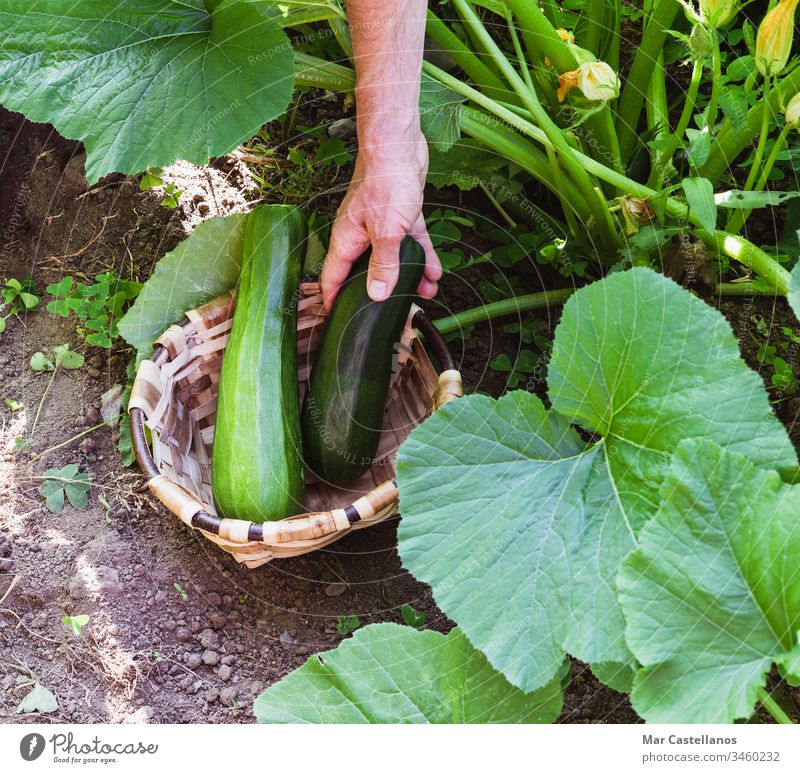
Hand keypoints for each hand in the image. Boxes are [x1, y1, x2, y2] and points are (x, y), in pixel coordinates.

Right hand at [321, 129, 440, 308]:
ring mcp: (380, 224)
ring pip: (394, 258)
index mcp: (346, 240)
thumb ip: (382, 265)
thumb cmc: (385, 181)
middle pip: (368, 271)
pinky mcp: (400, 215)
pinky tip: (435, 271)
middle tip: (395, 312)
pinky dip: (422, 255)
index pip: (333, 277)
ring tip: (426, 293)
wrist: (399, 144)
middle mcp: (360, 235)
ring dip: (410, 276)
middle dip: (383, 292)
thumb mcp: (385, 232)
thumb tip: (375, 295)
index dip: (334, 300)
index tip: (339, 320)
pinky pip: (410, 241)